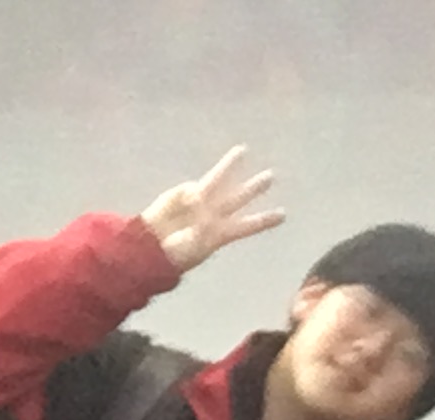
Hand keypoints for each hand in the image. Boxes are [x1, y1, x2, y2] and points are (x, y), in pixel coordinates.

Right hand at [141, 145, 283, 272]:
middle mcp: (213, 215)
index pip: (247, 226)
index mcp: (220, 234)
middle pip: (238, 198)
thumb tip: (200, 203)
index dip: (264, 220)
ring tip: (242, 150)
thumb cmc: (173, 253)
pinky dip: (190, 196)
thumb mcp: (191, 247)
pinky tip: (185, 205)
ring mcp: (199, 203)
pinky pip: (192, 191)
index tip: (283, 215)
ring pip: (219, 181)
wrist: (151, 246)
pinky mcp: (184, 193)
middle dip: (254, 187)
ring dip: (230, 166)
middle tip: (271, 176)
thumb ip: (200, 228)